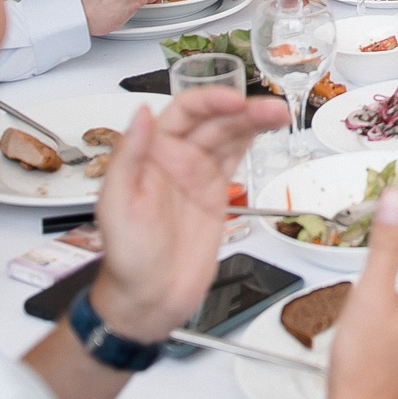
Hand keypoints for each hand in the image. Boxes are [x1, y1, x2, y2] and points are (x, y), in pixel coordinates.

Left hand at [86, 89, 287, 342]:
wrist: (149, 298)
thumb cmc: (127, 255)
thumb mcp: (118, 204)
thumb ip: (129, 156)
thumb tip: (143, 114)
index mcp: (150, 155)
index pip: (183, 113)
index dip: (210, 101)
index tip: (235, 100)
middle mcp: (175, 159)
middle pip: (213, 121)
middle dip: (243, 109)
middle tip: (271, 109)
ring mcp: (197, 175)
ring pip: (229, 135)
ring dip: (254, 120)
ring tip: (279, 114)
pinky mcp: (216, 194)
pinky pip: (236, 158)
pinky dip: (253, 140)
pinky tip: (268, 129)